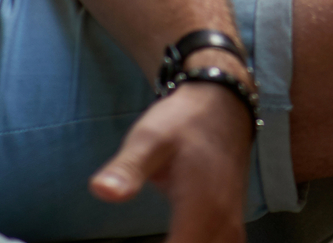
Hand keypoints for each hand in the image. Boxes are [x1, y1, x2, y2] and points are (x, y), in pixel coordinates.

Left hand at [91, 79, 253, 242]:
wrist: (223, 104)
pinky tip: (175, 242)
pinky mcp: (229, 228)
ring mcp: (230, 229)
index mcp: (202, 213)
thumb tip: (102, 192)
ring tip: (163, 241)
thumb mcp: (149, 139)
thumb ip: (127, 169)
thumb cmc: (182, 123)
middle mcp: (222, 228)